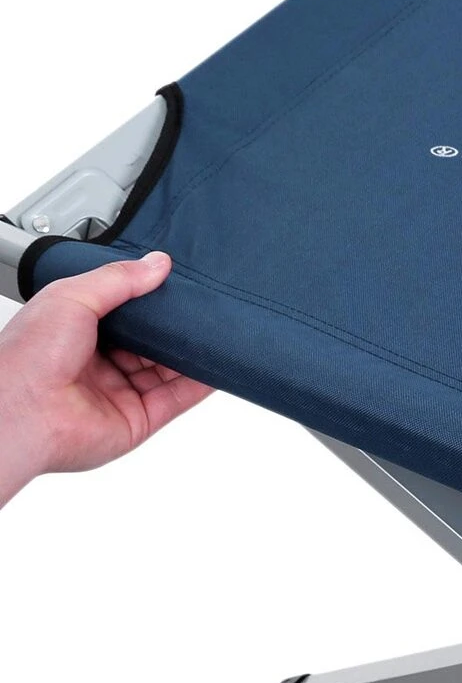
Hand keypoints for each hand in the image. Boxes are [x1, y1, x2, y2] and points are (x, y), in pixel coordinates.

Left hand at [0, 252, 211, 503]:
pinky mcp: (140, 419)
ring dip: (192, 355)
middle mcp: (99, 363)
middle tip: (202, 310)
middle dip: (176, 329)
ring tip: (217, 334)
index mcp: (76, 331)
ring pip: (168, 370)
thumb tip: (157, 263)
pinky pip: (177, 399)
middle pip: (151, 343)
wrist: (24, 411)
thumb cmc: (27, 357)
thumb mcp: (72, 296)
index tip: (177, 285)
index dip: (151, 300)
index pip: (126, 313)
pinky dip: (200, 384)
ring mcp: (121, 392)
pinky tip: (216, 367)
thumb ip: (119, 279)